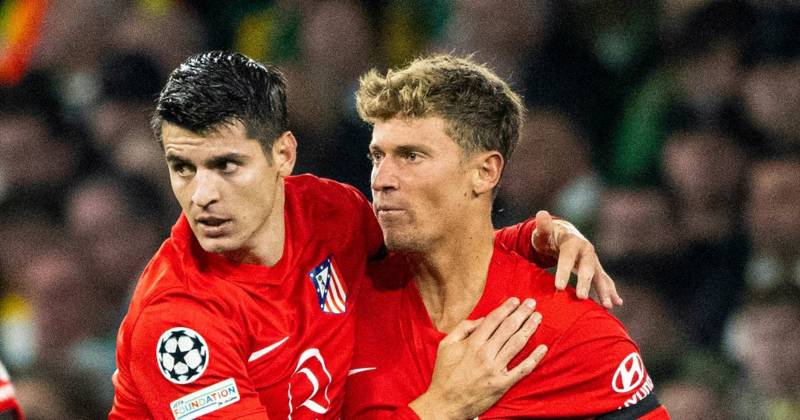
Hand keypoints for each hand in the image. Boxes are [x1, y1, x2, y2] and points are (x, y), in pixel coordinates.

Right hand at [408, 297, 547, 419]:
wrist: (445, 403)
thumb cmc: (444, 374)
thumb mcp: (445, 346)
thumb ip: (462, 329)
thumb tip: (481, 320)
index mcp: (472, 343)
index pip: (494, 320)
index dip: (506, 308)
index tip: (516, 300)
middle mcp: (485, 354)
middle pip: (508, 328)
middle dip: (522, 313)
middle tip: (532, 303)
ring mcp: (495, 369)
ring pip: (517, 344)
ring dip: (529, 328)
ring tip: (538, 317)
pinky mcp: (502, 384)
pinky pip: (522, 369)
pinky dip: (534, 358)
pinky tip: (543, 348)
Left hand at [532, 210, 622, 308]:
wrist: (563, 235)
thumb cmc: (550, 236)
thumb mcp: (543, 232)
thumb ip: (543, 226)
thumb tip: (541, 214)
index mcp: (572, 242)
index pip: (568, 257)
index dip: (564, 271)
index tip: (559, 287)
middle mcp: (586, 250)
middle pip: (587, 267)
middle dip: (585, 282)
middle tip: (581, 297)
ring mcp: (593, 260)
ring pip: (600, 275)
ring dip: (605, 290)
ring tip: (608, 305)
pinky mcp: (595, 269)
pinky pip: (604, 280)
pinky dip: (610, 291)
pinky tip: (616, 303)